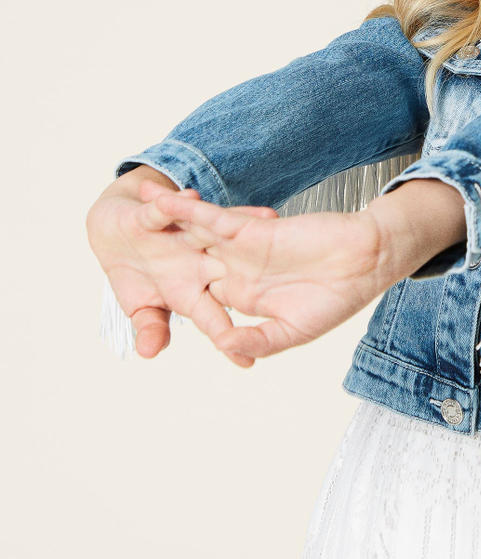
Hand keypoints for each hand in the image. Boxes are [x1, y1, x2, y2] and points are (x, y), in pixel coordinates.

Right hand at [86, 174, 277, 365]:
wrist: (111, 228)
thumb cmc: (131, 270)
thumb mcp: (139, 301)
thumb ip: (151, 325)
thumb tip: (149, 352)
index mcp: (194, 291)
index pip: (216, 316)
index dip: (231, 337)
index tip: (249, 362)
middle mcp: (200, 264)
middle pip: (234, 268)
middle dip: (262, 271)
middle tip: (291, 277)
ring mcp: (189, 237)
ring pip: (220, 232)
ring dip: (242, 224)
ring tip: (268, 219)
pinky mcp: (168, 211)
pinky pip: (184, 208)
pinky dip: (188, 204)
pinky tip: (198, 196)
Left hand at [149, 191, 390, 360]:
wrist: (365, 261)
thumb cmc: (337, 301)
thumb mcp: (293, 331)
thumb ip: (256, 339)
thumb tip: (225, 347)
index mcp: (246, 301)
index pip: (203, 305)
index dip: (175, 306)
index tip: (145, 311)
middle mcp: (238, 273)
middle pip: (189, 266)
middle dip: (159, 257)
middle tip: (122, 247)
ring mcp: (242, 249)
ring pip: (194, 238)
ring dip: (164, 225)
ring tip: (129, 210)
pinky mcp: (252, 228)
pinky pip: (213, 218)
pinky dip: (188, 210)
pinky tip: (160, 201)